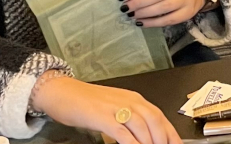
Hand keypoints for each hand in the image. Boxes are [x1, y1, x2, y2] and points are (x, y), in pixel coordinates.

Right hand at [30, 74, 178, 143]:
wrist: (60, 91)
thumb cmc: (84, 102)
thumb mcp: (113, 108)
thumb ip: (129, 120)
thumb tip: (143, 136)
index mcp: (134, 99)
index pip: (159, 116)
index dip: (170, 133)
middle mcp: (129, 101)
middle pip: (155, 121)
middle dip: (163, 139)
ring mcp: (116, 108)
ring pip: (142, 127)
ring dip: (149, 142)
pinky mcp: (102, 116)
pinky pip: (122, 132)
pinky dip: (132, 143)